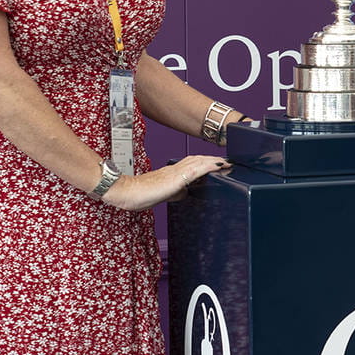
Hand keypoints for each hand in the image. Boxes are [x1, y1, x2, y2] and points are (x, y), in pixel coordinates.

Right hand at [103, 154, 229, 210]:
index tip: (220, 163)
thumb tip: (184, 192)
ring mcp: (175, 172)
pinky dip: (209, 166)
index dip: (207, 162)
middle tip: (229, 161)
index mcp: (172, 172)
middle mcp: (175, 169)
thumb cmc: (138, 194)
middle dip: (214, 160)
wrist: (125, 192)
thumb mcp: (162, 194)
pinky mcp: (175, 178)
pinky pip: (196, 170)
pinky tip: (219, 166)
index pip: (193, 163)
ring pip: (199, 162)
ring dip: (214, 161)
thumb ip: (174, 192)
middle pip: (199, 159)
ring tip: (228, 162)